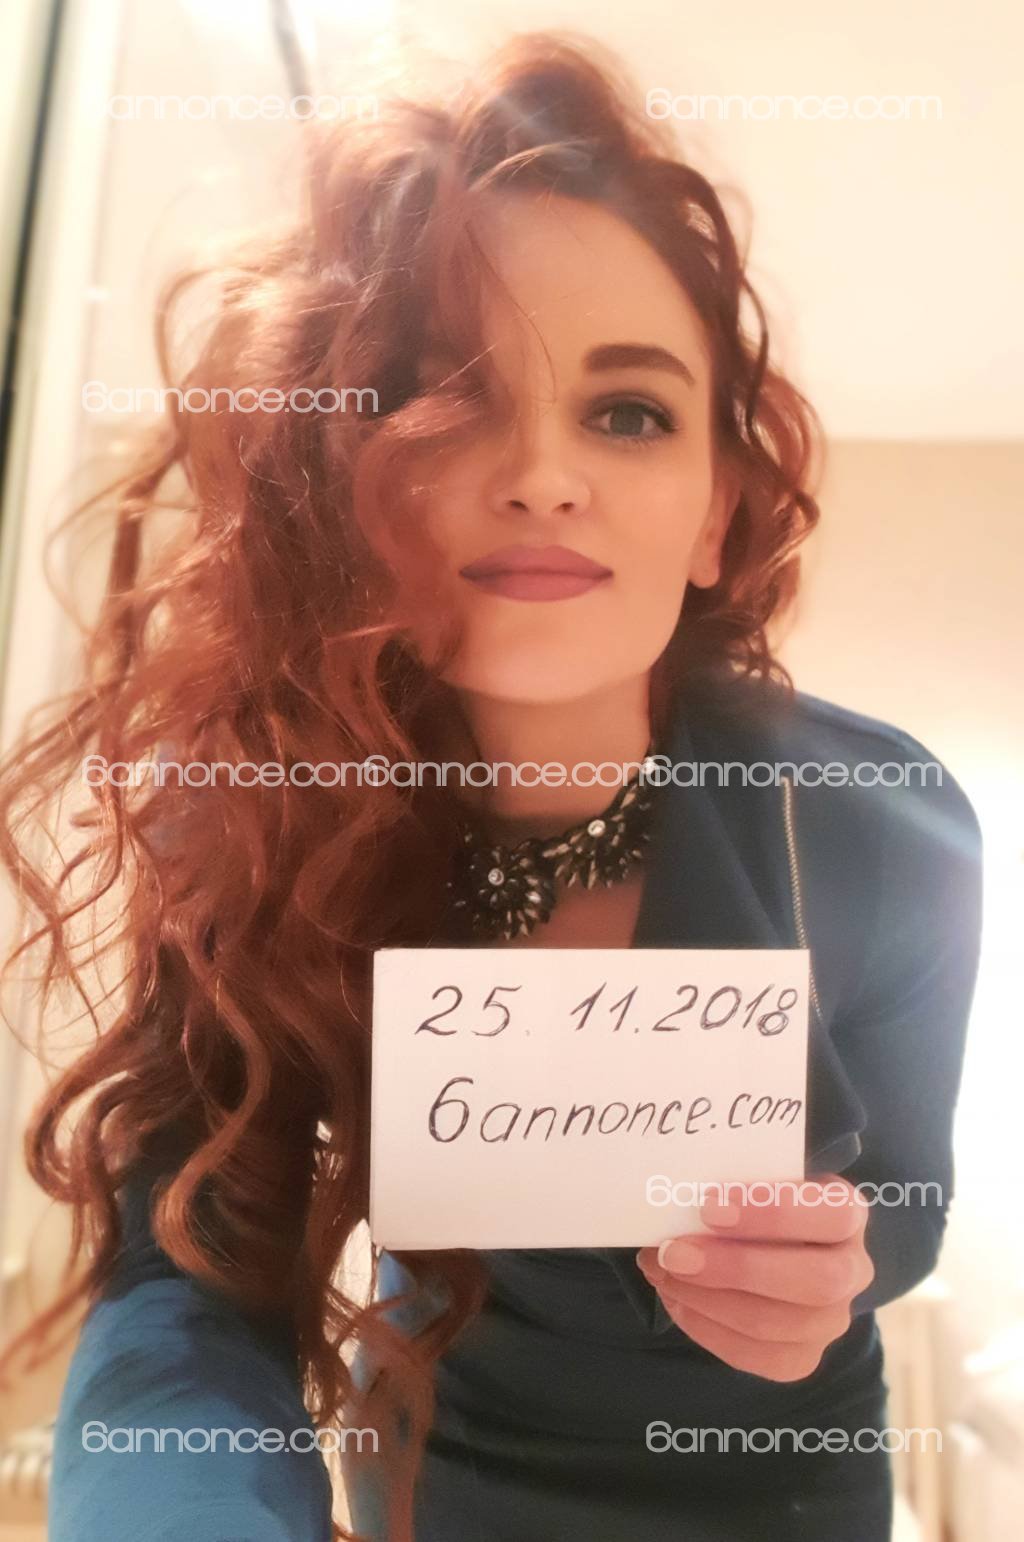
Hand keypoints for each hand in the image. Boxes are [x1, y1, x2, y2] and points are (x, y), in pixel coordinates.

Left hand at [635, 1175, 874, 1380]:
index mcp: (848, 1214)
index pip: (833, 1214)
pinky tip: (675, 1297)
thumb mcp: (758, 1179)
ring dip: (707, 1299)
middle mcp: (852, 1271)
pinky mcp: (802, 1357)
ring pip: (776, 1325)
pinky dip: (704, 1327)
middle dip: (736, 1268)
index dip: (773, 1212)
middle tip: (673, 1252)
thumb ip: (733, 1183)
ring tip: (662, 1271)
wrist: (776, 1245)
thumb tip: (676, 1197)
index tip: (709, 1206)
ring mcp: (831, 1321)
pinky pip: (754, 1356)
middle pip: (815, 1282)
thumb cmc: (759, 1201)